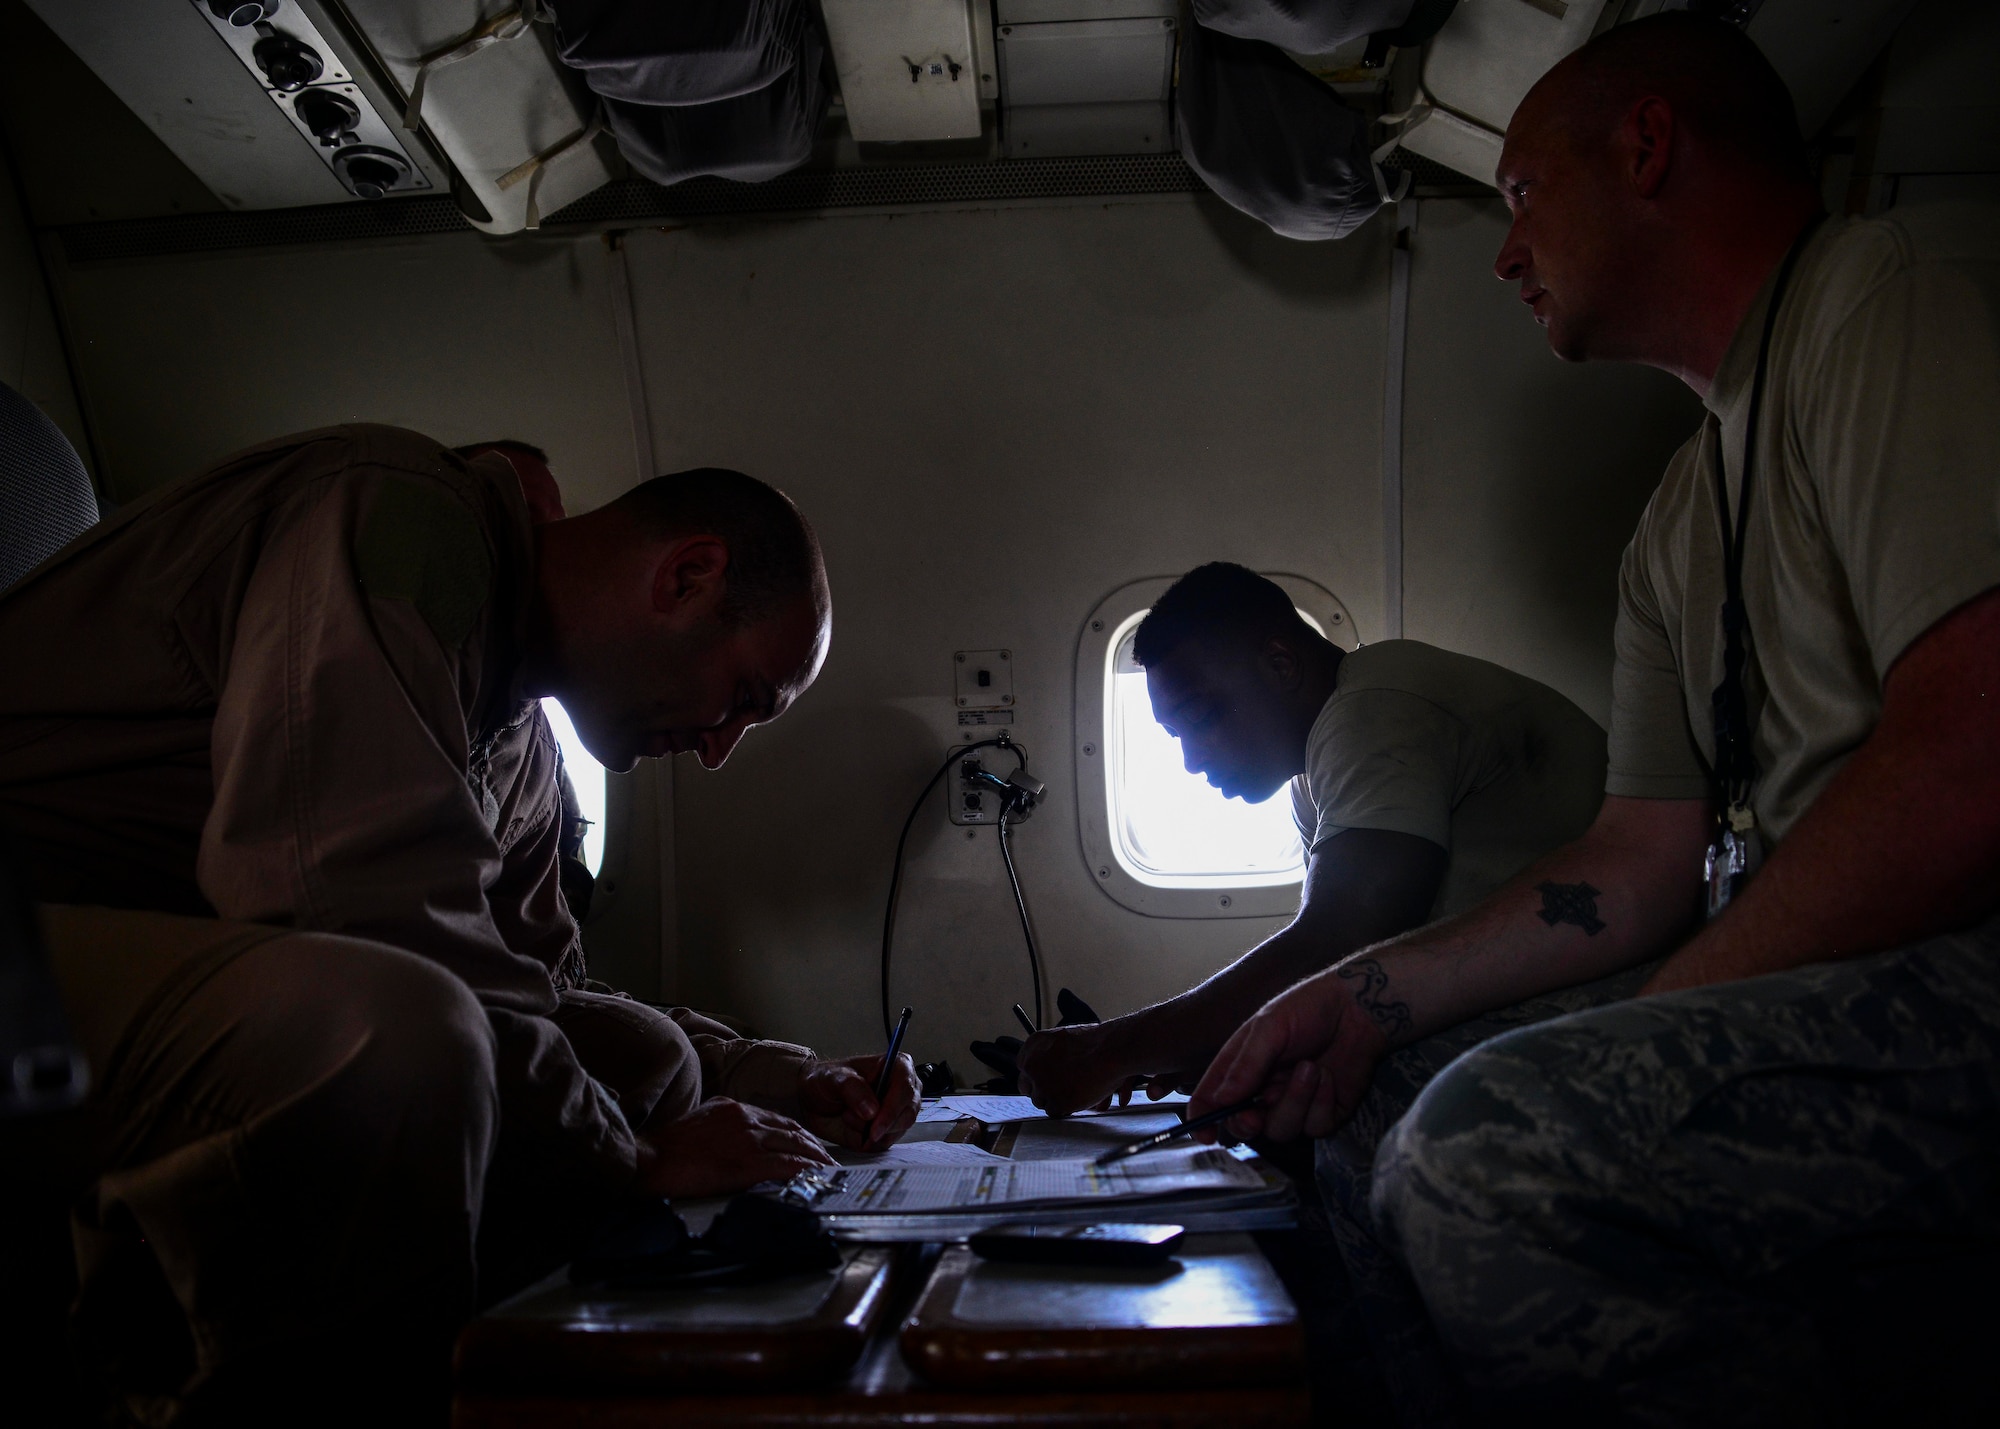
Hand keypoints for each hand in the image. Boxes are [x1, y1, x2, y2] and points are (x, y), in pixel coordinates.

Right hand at [633, 1097, 834, 1197]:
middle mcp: (744, 1118)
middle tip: (828, 1160)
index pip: (776, 1119)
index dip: (797, 1134)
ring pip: (794, 1146)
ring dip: (816, 1160)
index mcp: (731, 1108)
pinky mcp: (747, 1162)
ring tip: (830, 1172)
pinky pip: (787, 1165)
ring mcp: (747, 1139)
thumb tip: (735, 1142)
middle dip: (813, 1146)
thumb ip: (721, 1127)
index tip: (809, 1145)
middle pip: (791, 1130)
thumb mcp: (697, 1123)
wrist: (648, 1160)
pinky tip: (816, 1179)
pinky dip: (806, 1171)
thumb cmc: (665, 1149)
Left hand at [799, 1054, 919, 1150]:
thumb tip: (873, 1110)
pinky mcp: (888, 1131)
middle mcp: (902, 1090)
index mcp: (896, 1067)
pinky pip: (885, 1143)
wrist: (813, 1100)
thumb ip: (853, 1089)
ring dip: (870, 1132)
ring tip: (848, 1117)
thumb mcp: (834, 1078)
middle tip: (854, 1121)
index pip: (906, 1088)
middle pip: (908, 1113)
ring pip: (897, 1131)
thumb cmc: (826, 1081)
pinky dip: (868, 1141)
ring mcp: (897, 1112)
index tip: (875, 1123)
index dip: (893, 1107)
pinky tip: (853, 1128)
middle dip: (881, 1124)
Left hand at [1014, 1022, 1156, 1115]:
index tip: (1042, 1081)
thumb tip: (1043, 1068)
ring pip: (1040, 1101)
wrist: (1109, 1051)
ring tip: (1073, 1091)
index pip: (1023, 1068)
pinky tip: (1076, 1098)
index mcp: (1033, 1046)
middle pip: (1027, 1087)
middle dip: (1040, 1091)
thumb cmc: (1095, 1043)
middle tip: (1056, 1091)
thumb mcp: (1063, 1039)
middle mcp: (1032, 1065)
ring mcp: (1042, 1085)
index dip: (1035, 1076)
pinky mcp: (1055, 1102)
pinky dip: (1065, 1108)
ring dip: (1055, 1099)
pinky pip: (1053, 1112)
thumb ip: (1049, 1053)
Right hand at [1188, 967, 1391, 1143]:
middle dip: (1247, 1123)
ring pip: (1281, 1129)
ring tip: (1310, 1068)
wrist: (1358, 1010)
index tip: (1203, 1133)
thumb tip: (1220, 1098)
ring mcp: (1295, 1104)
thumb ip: (1245, 1064)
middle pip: (1244, 1125)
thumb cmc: (1309, 1008)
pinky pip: (1314, 1127)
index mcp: (1243, 1067)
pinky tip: (1329, 1076)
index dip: (1202, 1118)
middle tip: (1254, 1114)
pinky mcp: (1324, 1114)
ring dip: (1295, 1101)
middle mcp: (1265, 1090)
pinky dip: (1320, 1103)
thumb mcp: (1269, 1027)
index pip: (1213, 1098)